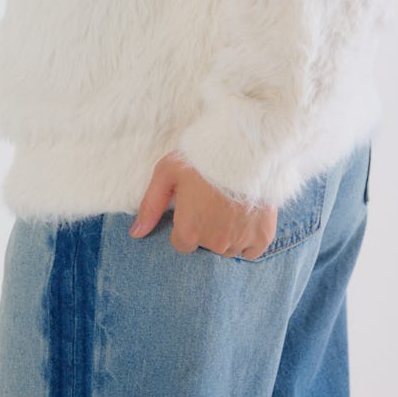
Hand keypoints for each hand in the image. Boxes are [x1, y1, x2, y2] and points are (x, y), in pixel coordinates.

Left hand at [128, 151, 277, 259]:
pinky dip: (248, 239)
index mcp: (188, 232)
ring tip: (229, 205)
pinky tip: (244, 218)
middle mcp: (214, 243)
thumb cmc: (201, 157)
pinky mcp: (262, 236)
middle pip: (206, 246)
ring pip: (228, 249)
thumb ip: (150, 206)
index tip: (193, 205)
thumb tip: (135, 234)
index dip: (186, 223)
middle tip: (211, 201)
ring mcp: (240, 241)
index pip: (182, 243)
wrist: (244, 146)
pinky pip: (251, 251)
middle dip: (206, 228)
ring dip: (227, 234)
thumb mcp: (167, 173)